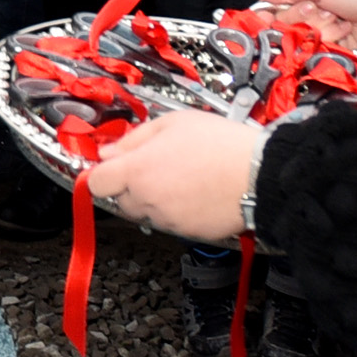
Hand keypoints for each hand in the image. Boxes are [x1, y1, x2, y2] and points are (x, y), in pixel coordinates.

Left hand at [85, 111, 263, 241]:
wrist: (261, 174)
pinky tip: (194, 193)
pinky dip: (175, 211)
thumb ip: (134, 138)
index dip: (102, 173)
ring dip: (153, 199)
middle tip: (155, 167)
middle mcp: (148, 199)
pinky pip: (170, 223)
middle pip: (120, 199)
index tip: (111, 167)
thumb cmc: (222, 145)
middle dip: (130, 185)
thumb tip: (109, 150)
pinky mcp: (189, 233)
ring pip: (145, 212)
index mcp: (138, 170)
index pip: (96, 183)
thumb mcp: (172, 122)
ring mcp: (168, 219)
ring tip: (180, 178)